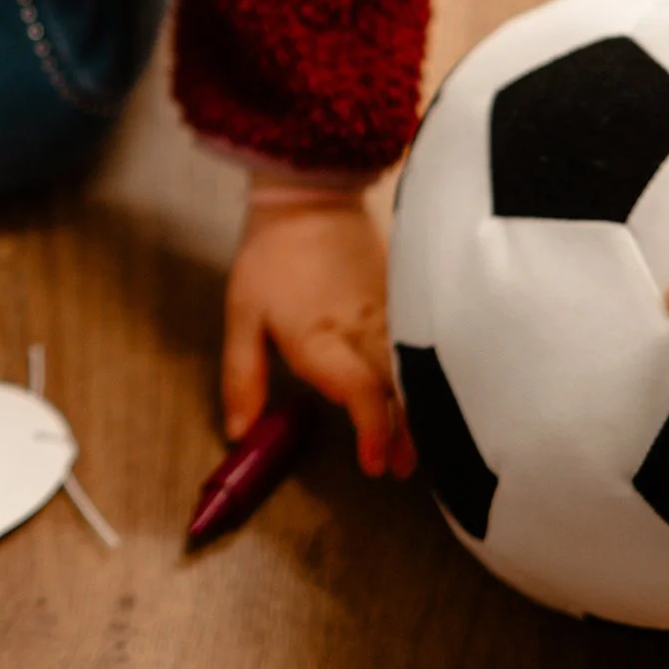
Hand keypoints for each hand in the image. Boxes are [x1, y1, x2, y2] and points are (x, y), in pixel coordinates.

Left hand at [223, 187, 410, 478]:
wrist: (311, 198)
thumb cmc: (272, 257)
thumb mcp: (242, 316)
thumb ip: (242, 378)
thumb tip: (239, 433)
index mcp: (323, 337)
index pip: (361, 393)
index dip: (374, 432)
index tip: (374, 465)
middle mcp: (363, 330)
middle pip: (398, 392)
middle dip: (406, 436)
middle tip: (402, 470)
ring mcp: (389, 315)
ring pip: (417, 371)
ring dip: (421, 411)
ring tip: (418, 448)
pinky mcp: (402, 302)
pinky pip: (423, 346)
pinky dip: (426, 376)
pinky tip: (429, 395)